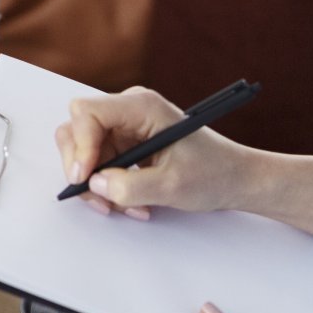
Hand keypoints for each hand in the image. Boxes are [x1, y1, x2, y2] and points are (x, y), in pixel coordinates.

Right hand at [55, 88, 252, 219]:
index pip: (87, 112)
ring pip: (84, 151)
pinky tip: (133, 203)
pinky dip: (107, 187)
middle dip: (81, 166)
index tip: (85, 176)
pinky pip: (98, 164)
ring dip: (96, 183)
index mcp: (142, 106)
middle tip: (98, 198)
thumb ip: (130, 187)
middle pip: (77, 129)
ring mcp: (125, 127)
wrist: (235, 179)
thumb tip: (94, 183)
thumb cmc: (213, 174)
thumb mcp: (172, 186)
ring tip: (125, 207)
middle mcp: (129, 110)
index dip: (80, 144)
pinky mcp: (125, 144)